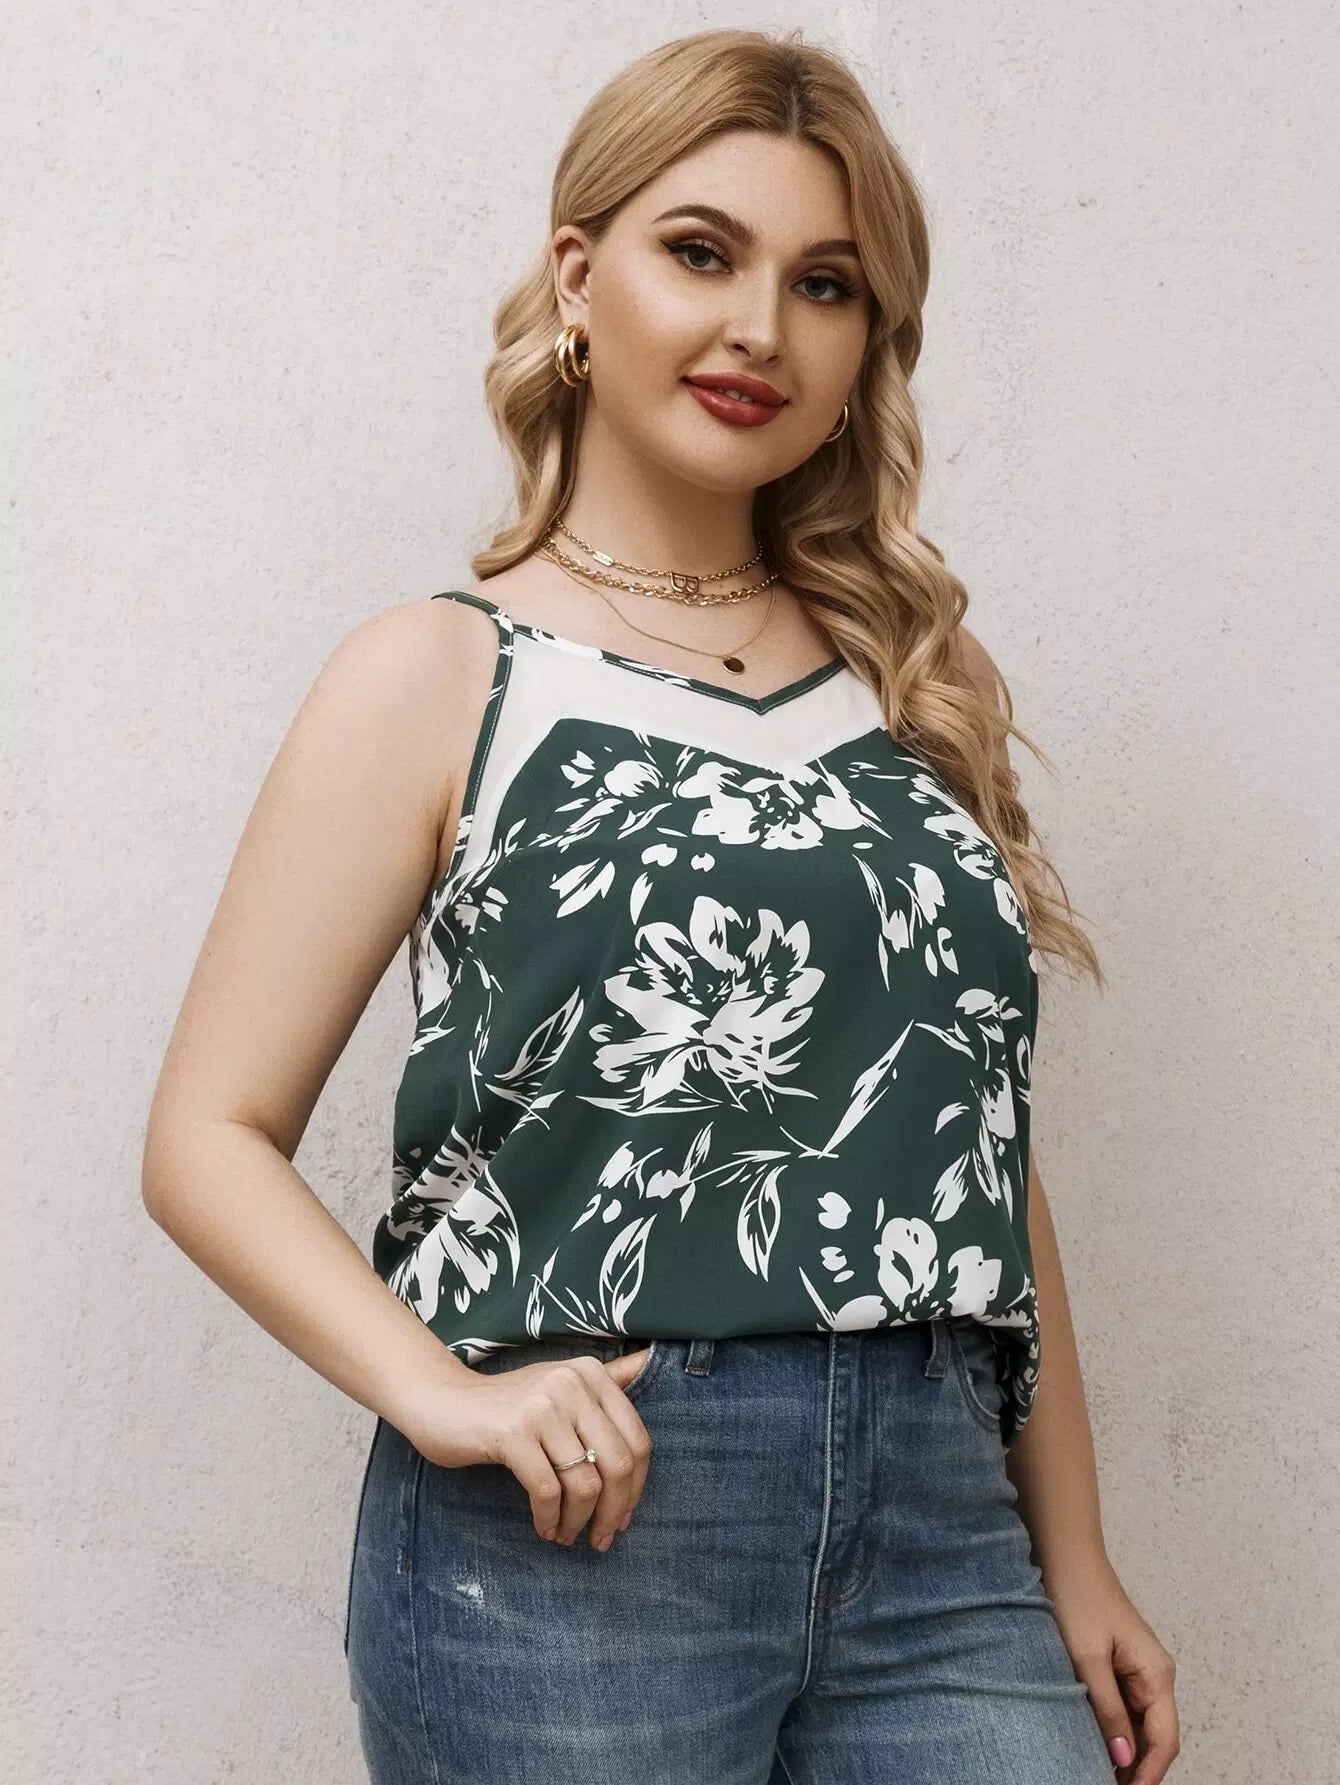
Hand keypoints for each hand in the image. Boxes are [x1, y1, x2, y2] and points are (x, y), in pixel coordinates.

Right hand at [402, 1347, 653, 1551]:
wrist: (442, 1402)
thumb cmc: (508, 1403)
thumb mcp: (561, 1384)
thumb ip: (608, 1379)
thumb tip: (652, 1359)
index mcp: (591, 1374)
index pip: (638, 1440)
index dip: (636, 1488)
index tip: (622, 1516)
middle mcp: (572, 1383)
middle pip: (618, 1464)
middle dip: (613, 1511)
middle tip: (600, 1539)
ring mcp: (542, 1406)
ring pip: (584, 1483)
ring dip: (579, 1521)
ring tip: (566, 1535)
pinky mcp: (512, 1432)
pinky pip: (547, 1490)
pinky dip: (549, 1518)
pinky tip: (544, 1528)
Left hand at [1048, 1556, 1179, 1782]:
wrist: (1065, 1552)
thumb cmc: (1078, 1596)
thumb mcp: (1088, 1658)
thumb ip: (1107, 1709)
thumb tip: (1123, 1760)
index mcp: (1156, 1673)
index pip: (1165, 1740)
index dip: (1150, 1774)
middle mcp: (1155, 1675)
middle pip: (1156, 1737)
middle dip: (1138, 1767)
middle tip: (1105, 1784)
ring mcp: (1138, 1669)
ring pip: (1139, 1725)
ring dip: (1124, 1750)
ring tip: (1097, 1772)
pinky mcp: (1119, 1664)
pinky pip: (1123, 1707)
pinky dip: (1113, 1729)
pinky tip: (1093, 1742)